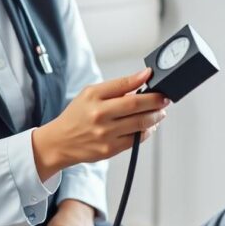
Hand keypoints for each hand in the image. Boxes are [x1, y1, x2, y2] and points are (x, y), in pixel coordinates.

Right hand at [33, 68, 168, 180]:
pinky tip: (149, 126)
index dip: (141, 80)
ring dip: (155, 117)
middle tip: (165, 99)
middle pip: (135, 105)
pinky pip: (136, 139)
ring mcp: (105, 134)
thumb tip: (142, 76)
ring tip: (160, 112)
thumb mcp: (90, 93)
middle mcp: (99, 115)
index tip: (152, 76)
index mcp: (93, 97)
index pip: (122, 85)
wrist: (60, 142)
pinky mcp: (110, 149)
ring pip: (140, 123)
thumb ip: (117, 86)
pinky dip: (146, 132)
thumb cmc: (77, 115)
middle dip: (155, 101)